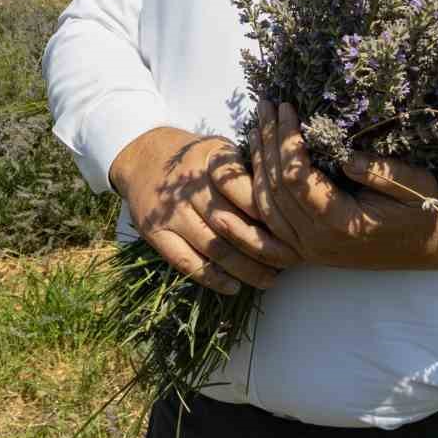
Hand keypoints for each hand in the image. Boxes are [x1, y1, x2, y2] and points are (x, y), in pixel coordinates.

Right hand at [110, 126, 300, 294]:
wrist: (144, 157)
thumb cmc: (199, 158)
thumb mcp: (224, 151)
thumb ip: (250, 171)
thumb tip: (291, 201)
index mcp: (211, 161)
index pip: (243, 191)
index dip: (268, 215)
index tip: (293, 231)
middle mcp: (189, 187)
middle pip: (231, 224)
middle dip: (263, 248)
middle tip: (289, 262)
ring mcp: (170, 212)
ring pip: (213, 248)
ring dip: (243, 269)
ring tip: (269, 280)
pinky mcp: (154, 233)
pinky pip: (186, 262)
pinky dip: (212, 278)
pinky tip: (233, 287)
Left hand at [251, 101, 437, 270]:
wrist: (433, 249)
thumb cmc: (427, 211)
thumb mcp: (415, 185)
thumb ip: (381, 172)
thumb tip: (344, 156)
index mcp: (342, 224)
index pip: (296, 178)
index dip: (286, 140)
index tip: (287, 108)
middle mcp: (318, 241)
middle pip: (274, 188)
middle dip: (267, 142)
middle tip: (264, 106)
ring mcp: (310, 249)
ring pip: (264, 206)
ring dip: (256, 165)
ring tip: (256, 127)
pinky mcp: (307, 250)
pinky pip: (268, 227)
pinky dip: (254, 197)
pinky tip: (248, 172)